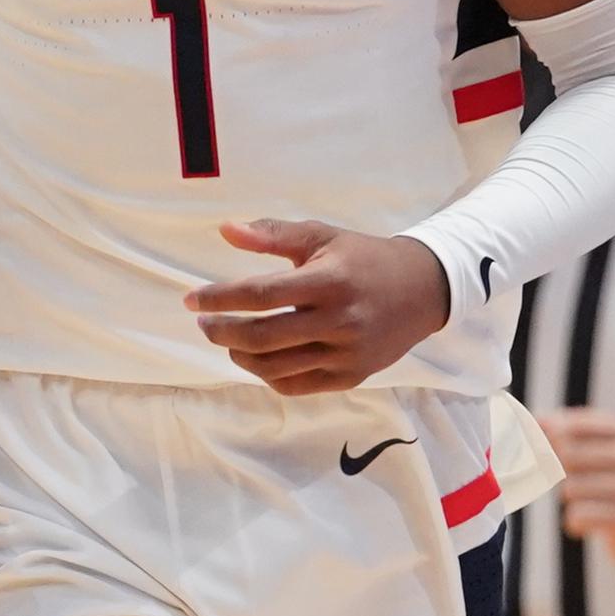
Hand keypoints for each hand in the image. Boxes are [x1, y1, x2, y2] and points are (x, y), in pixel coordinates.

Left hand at [185, 219, 447, 393]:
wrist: (422, 290)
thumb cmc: (364, 258)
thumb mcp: (322, 236)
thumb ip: (272, 235)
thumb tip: (225, 230)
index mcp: (328, 281)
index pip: (260, 295)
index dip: (219, 299)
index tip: (192, 300)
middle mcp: (338, 321)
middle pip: (261, 337)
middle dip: (222, 331)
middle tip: (205, 323)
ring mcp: (345, 354)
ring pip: (274, 367)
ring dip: (239, 356)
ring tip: (228, 340)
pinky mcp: (351, 376)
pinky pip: (295, 385)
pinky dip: (267, 375)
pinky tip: (256, 358)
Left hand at [539, 408, 614, 572]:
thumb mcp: (606, 453)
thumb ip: (572, 435)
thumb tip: (537, 419)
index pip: (573, 425)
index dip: (548, 438)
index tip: (544, 451)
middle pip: (568, 455)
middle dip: (557, 471)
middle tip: (569, 482)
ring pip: (571, 488)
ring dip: (569, 500)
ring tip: (586, 504)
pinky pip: (579, 515)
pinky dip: (574, 522)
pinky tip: (586, 524)